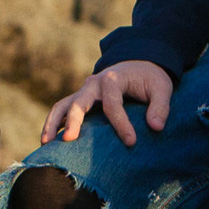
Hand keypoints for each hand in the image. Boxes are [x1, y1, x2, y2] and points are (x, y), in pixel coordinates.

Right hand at [41, 59, 173, 146]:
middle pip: (79, 102)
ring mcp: (84, 92)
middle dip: (74, 121)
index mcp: (113, 79)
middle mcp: (93, 84)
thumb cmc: (150, 79)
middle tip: (70, 140)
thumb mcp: (162, 88)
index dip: (121, 124)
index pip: (112, 103)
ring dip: (53, 123)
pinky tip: (49, 142)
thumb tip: (155, 127)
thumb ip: (161, 107)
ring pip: (62, 105)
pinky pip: (62, 111)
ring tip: (46, 144)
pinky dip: (53, 124)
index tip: (131, 142)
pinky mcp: (80, 100)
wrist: (138, 64)